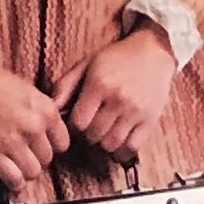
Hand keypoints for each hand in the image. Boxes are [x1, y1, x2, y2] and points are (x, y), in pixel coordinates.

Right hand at [0, 53, 71, 192]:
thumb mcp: (26, 90)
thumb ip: (41, 113)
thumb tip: (49, 133)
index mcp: (45, 110)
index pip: (62, 143)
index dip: (50, 145)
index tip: (41, 144)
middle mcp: (34, 127)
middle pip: (47, 159)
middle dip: (35, 157)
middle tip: (23, 150)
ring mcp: (14, 142)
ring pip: (33, 172)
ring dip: (24, 170)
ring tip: (14, 161)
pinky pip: (14, 179)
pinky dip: (13, 182)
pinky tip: (9, 177)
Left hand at [51, 27, 179, 160]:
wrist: (152, 53)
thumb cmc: (115, 58)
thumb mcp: (87, 64)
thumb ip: (66, 85)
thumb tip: (50, 107)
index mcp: (99, 84)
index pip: (78, 121)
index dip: (73, 125)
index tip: (77, 121)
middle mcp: (117, 99)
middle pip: (94, 134)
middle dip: (88, 134)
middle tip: (90, 126)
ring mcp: (135, 112)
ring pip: (111, 144)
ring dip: (104, 143)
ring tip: (104, 132)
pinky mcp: (150, 121)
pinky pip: (132, 147)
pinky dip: (122, 150)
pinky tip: (118, 140)